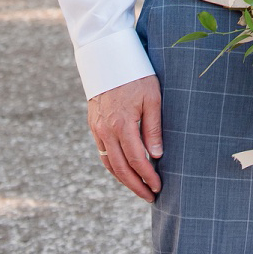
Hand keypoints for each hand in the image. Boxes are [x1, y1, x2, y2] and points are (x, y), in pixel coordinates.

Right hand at [88, 75, 162, 202]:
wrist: (107, 56)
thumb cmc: (136, 74)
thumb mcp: (152, 97)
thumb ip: (153, 128)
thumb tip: (156, 156)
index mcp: (122, 124)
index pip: (137, 160)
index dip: (148, 177)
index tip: (158, 188)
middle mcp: (106, 130)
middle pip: (121, 168)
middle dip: (136, 186)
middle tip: (150, 197)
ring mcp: (97, 129)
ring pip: (109, 163)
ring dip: (123, 179)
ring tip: (138, 188)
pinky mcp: (94, 125)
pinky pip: (102, 152)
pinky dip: (113, 165)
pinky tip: (124, 170)